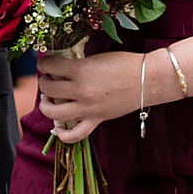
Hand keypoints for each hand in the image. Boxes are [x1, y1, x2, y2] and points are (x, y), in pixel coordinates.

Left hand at [37, 47, 164, 143]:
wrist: (148, 79)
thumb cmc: (125, 64)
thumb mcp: (96, 58)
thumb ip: (77, 65)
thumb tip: (60, 68)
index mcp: (81, 71)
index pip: (50, 66)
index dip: (44, 62)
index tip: (45, 62)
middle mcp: (81, 91)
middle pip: (48, 89)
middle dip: (44, 80)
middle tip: (49, 77)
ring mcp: (88, 109)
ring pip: (54, 113)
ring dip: (45, 105)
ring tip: (48, 99)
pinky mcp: (97, 120)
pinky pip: (75, 135)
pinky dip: (62, 134)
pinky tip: (56, 128)